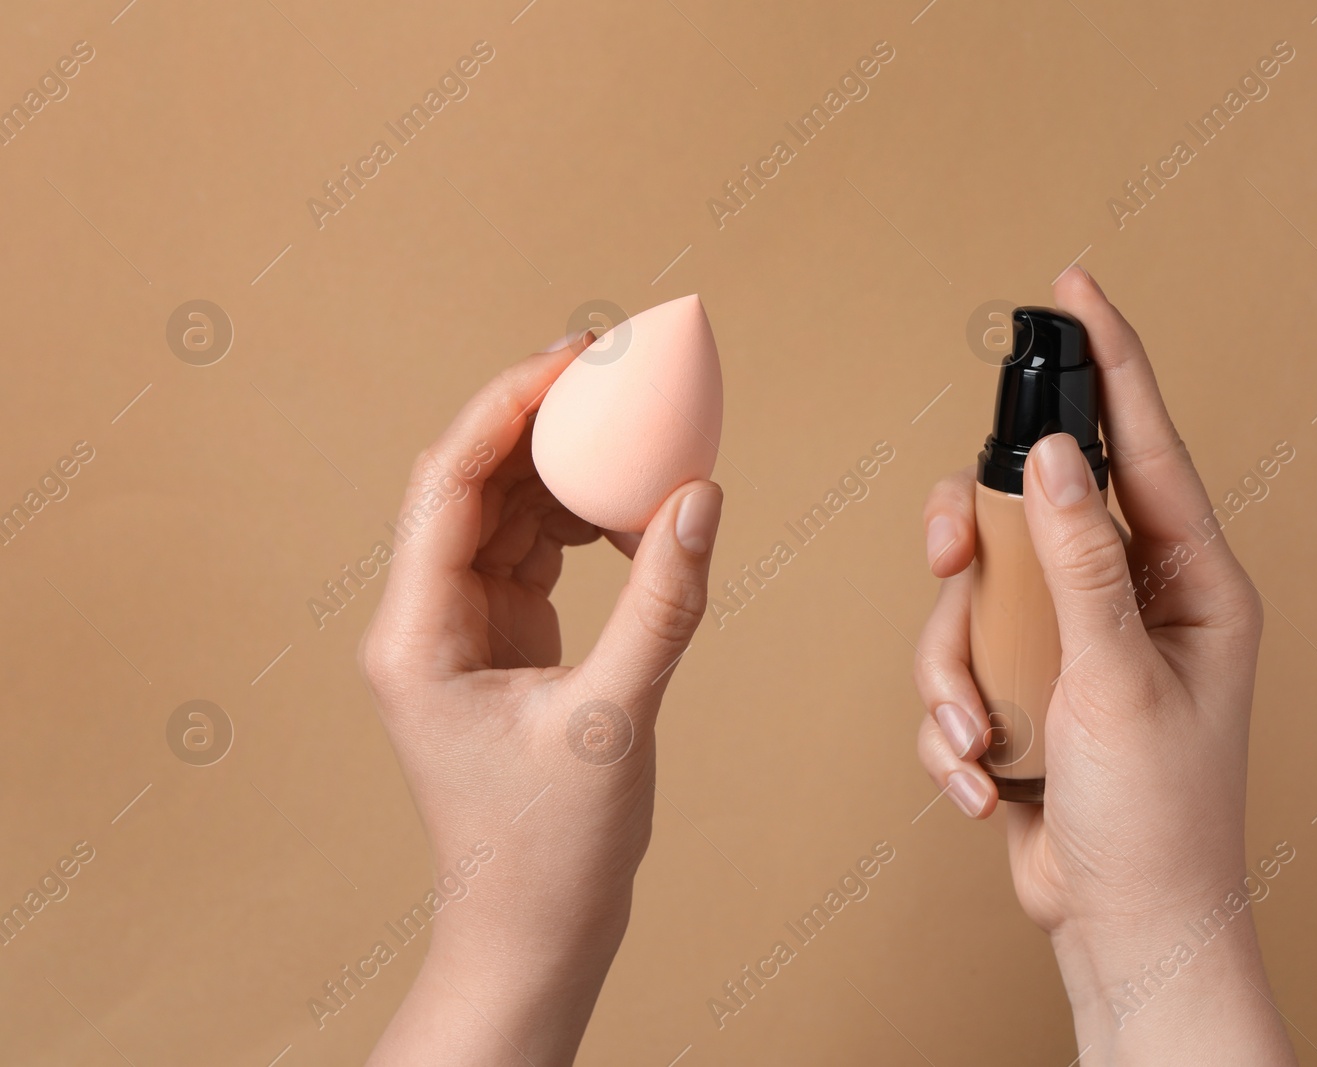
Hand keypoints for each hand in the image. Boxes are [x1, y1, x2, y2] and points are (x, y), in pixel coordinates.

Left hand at [358, 334, 723, 1066]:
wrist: (532, 930)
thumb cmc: (549, 850)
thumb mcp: (615, 719)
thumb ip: (662, 604)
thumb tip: (701, 497)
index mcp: (417, 632)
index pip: (451, 482)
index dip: (508, 406)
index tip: (576, 359)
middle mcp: (425, 619)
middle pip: (474, 482)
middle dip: (541, 421)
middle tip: (614, 369)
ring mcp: (462, 630)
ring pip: (508, 513)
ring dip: (568, 470)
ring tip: (639, 434)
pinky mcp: (502, 644)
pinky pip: (537, 555)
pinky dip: (586, 524)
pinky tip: (637, 514)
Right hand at [913, 267, 1295, 1063]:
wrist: (1119, 925)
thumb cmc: (1156, 816)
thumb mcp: (1119, 681)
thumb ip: (1080, 563)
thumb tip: (1050, 457)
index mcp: (1190, 582)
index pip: (1144, 446)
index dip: (1109, 361)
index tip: (1072, 287)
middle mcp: (1129, 599)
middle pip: (1028, 512)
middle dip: (974, 548)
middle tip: (950, 559)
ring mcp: (1070, 645)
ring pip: (972, 599)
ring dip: (955, 675)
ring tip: (980, 742)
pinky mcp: (1025, 691)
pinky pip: (957, 668)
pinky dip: (954, 727)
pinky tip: (985, 782)